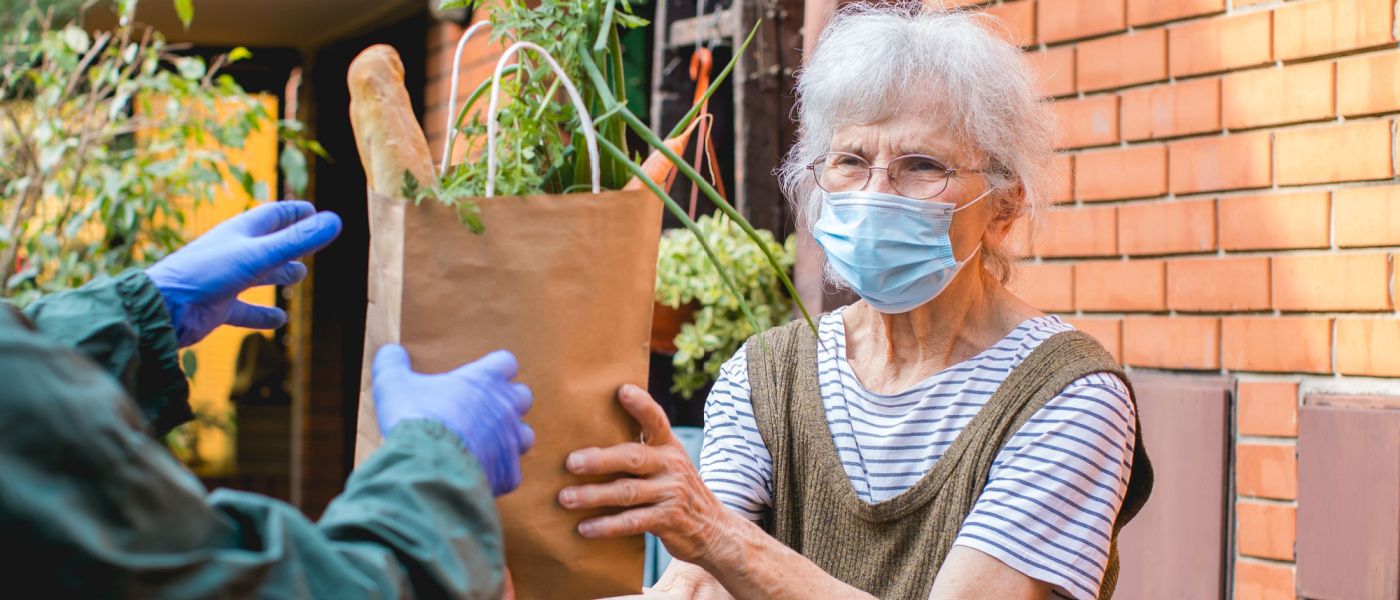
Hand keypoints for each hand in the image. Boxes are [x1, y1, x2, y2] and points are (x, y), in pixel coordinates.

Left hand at [147, 200, 341, 346]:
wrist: (164, 307)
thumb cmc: (207, 273)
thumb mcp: (258, 255)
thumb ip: (297, 241)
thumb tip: (336, 221)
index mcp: (241, 232)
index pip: (274, 216)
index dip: (296, 213)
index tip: (315, 211)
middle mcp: (234, 253)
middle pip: (269, 244)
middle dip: (291, 243)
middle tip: (312, 243)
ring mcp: (225, 280)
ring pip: (259, 274)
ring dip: (279, 274)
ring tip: (299, 275)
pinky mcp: (218, 306)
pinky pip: (246, 309)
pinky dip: (263, 313)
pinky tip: (278, 320)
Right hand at [372, 344, 534, 495]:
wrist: (427, 465)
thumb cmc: (414, 418)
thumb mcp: (393, 383)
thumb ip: (392, 363)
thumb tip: (389, 351)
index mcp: (484, 380)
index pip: (506, 362)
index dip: (494, 369)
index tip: (480, 378)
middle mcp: (505, 407)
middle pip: (523, 396)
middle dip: (507, 402)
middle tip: (481, 411)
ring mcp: (511, 440)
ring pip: (526, 435)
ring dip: (509, 438)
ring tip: (485, 444)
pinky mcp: (509, 472)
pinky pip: (513, 472)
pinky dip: (499, 473)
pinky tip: (479, 474)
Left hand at [558, 384, 734, 564]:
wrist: (712, 527)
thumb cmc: (674, 488)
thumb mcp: (666, 463)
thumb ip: (639, 450)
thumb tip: (586, 439)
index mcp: (668, 445)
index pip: (655, 420)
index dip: (641, 405)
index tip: (622, 390)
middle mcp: (671, 465)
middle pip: (633, 457)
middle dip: (600, 460)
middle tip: (571, 463)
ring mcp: (671, 492)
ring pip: (627, 492)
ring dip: (593, 495)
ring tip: (566, 498)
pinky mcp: (668, 520)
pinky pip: (632, 522)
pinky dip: (607, 525)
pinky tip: (584, 528)